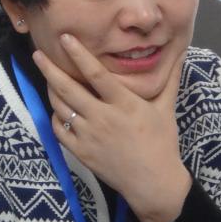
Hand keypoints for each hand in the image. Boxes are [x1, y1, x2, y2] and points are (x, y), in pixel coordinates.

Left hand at [34, 34, 190, 221]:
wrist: (153, 183)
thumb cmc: (161, 142)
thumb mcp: (166, 108)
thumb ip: (169, 78)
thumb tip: (182, 50)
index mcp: (124, 104)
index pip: (96, 74)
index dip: (79, 54)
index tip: (65, 38)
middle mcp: (102, 118)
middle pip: (68, 89)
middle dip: (50, 69)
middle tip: (38, 53)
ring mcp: (89, 136)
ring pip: (60, 107)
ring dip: (51, 90)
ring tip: (48, 78)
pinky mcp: (81, 152)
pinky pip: (59, 130)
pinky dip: (55, 117)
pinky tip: (58, 109)